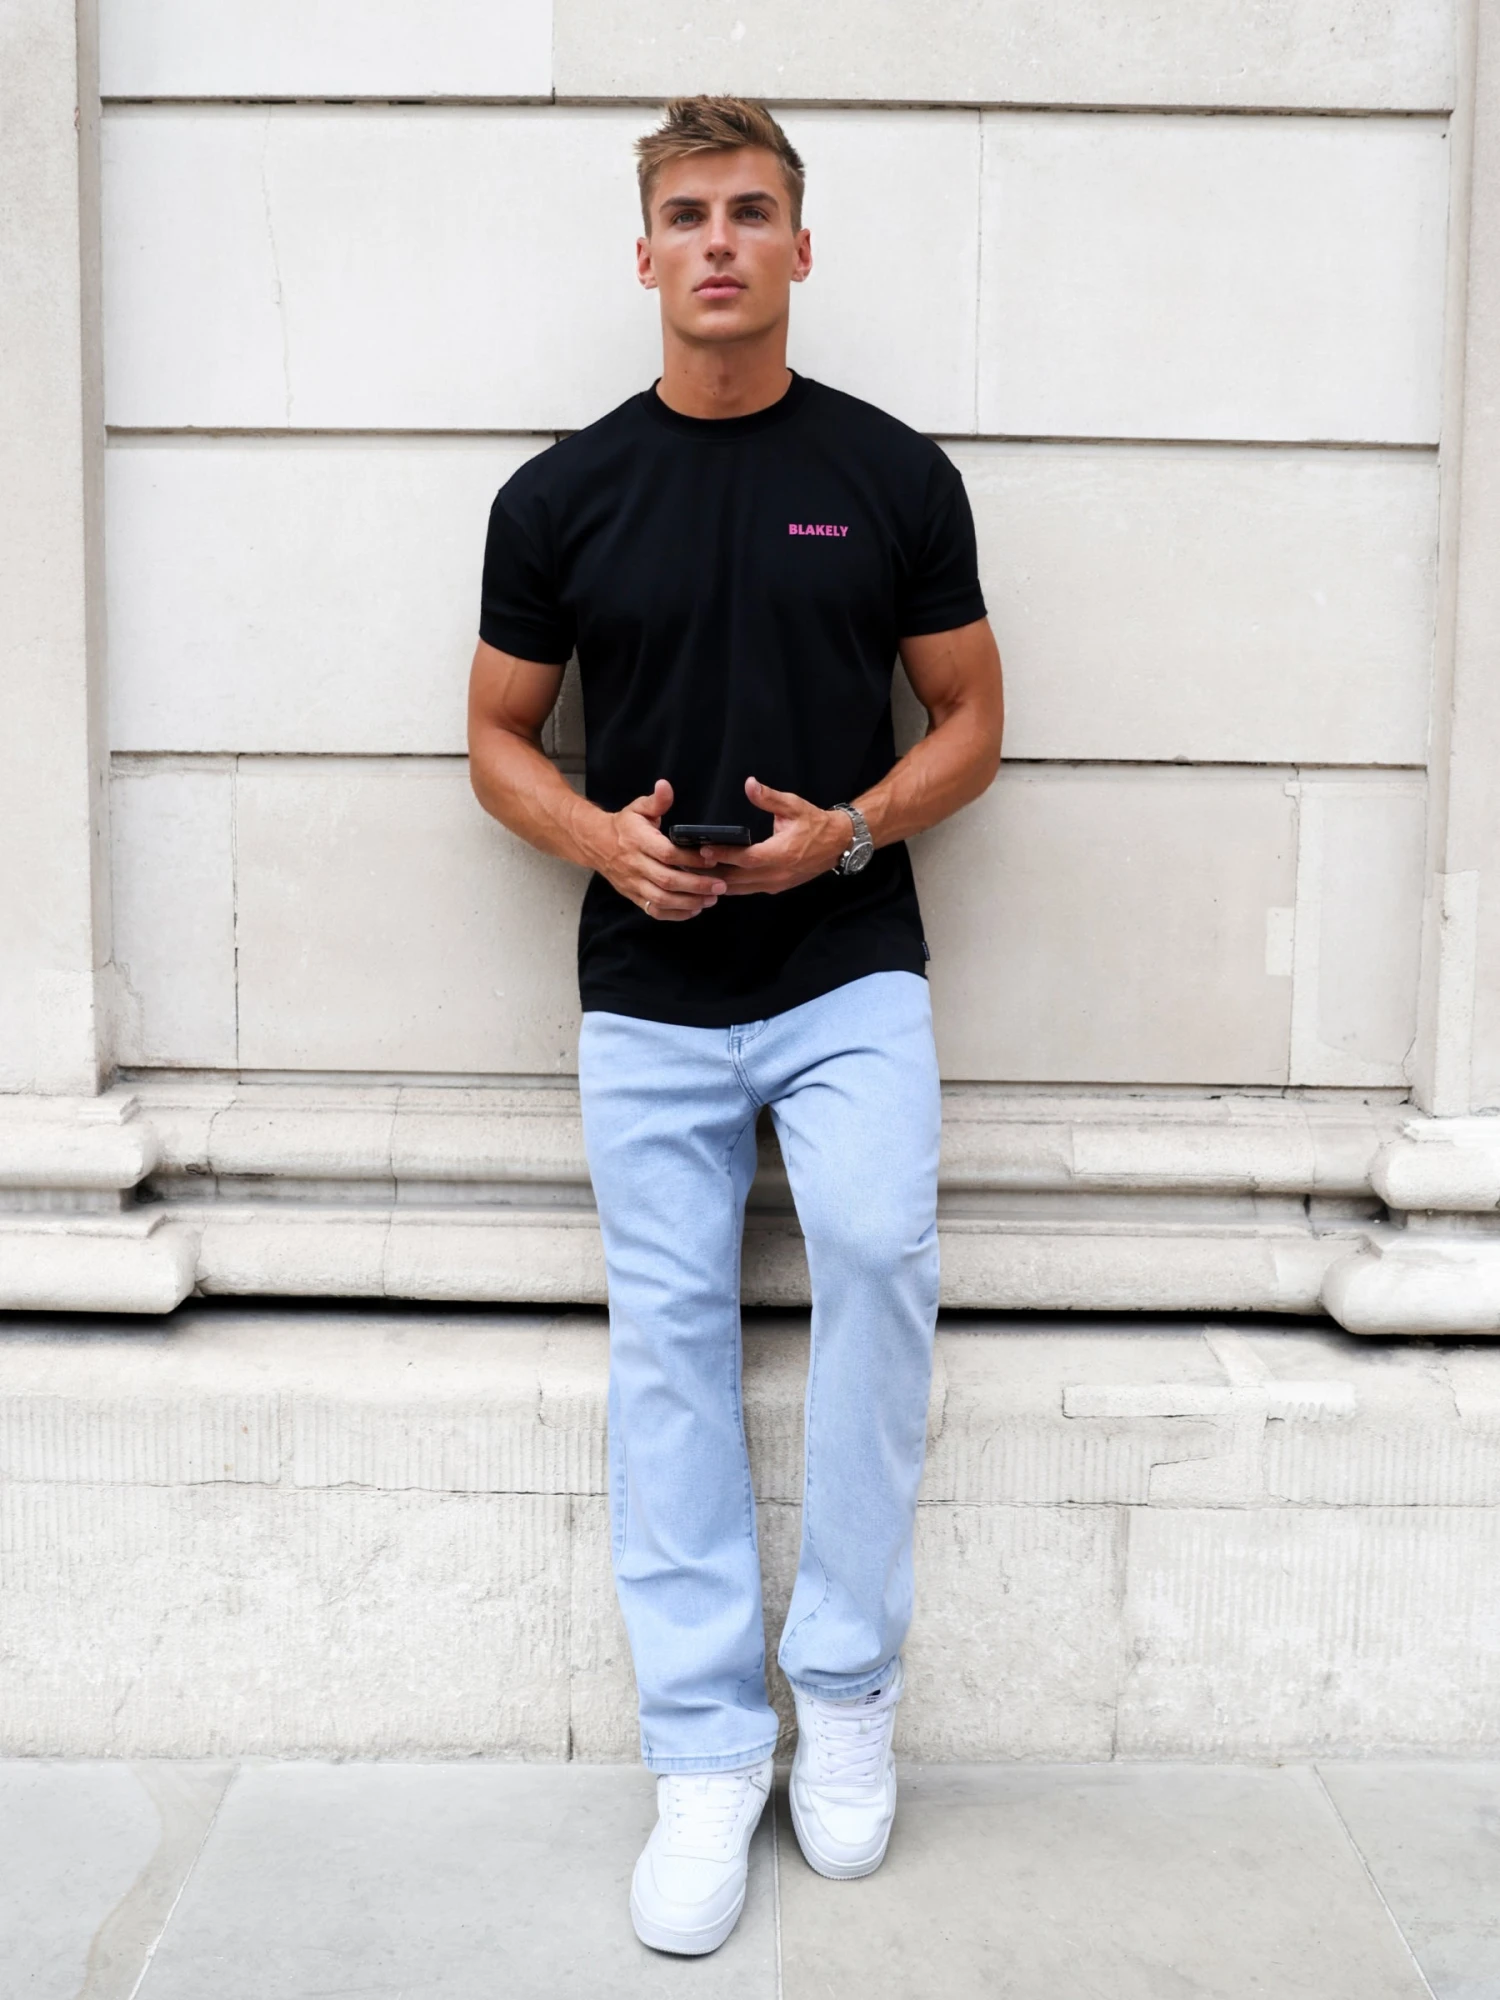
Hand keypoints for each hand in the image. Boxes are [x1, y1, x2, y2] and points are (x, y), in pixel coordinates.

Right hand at [589, 779, 725, 920]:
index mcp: (639, 841)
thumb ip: (656, 801)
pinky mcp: (633, 896)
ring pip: (662, 899)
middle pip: (667, 880)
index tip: (712, 859)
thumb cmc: (624, 826)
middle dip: (696, 885)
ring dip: (689, 902)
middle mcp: (635, 864)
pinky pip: (654, 910)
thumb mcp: (638, 808)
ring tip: (711, 899)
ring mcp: (634, 883)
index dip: (690, 859)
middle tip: (720, 886)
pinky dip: (675, 914)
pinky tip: (694, 910)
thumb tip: (666, 785)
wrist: (596, 844)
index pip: (667, 853)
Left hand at [701, 778, 849, 895]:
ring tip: (696, 875)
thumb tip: (749, 784)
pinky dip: (731, 887)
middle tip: (689, 866)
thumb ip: (769, 798)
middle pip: (738, 879)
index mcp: (781, 853)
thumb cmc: (816, 823)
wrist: (839, 843)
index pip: (746, 859)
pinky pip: (749, 890)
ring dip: (719, 883)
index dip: (724, 856)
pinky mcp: (777, 887)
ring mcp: (777, 883)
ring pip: (741, 889)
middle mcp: (778, 873)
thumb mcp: (794, 806)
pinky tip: (715, 880)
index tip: (704, 850)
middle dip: (713, 873)